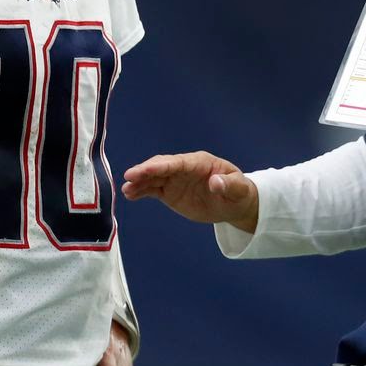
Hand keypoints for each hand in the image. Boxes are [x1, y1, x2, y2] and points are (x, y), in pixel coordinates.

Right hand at [121, 152, 258, 232]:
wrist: (233, 203)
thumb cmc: (238, 192)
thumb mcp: (239, 189)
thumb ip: (228, 185)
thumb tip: (215, 182)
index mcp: (199, 162)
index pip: (177, 162)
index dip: (161, 165)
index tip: (146, 169)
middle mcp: (184, 168)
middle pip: (161, 166)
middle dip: (145, 171)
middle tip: (129, 177)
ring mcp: (175, 179)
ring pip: (153, 177)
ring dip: (139, 182)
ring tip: (125, 189)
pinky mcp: (170, 192)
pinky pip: (153, 189)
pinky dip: (141, 191)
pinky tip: (129, 194)